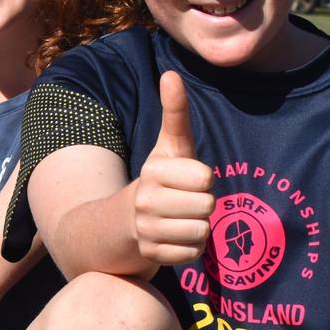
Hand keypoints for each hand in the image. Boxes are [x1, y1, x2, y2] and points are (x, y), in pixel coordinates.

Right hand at [131, 72, 214, 265]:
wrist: (122, 223)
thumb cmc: (159, 180)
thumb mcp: (168, 146)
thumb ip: (174, 112)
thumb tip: (171, 73)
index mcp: (153, 171)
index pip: (206, 178)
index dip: (202, 180)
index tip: (186, 181)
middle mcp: (145, 200)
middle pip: (207, 206)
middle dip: (202, 205)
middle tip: (184, 202)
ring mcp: (146, 230)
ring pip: (202, 231)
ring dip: (197, 228)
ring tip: (179, 220)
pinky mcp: (151, 256)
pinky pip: (192, 254)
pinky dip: (188, 249)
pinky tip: (173, 238)